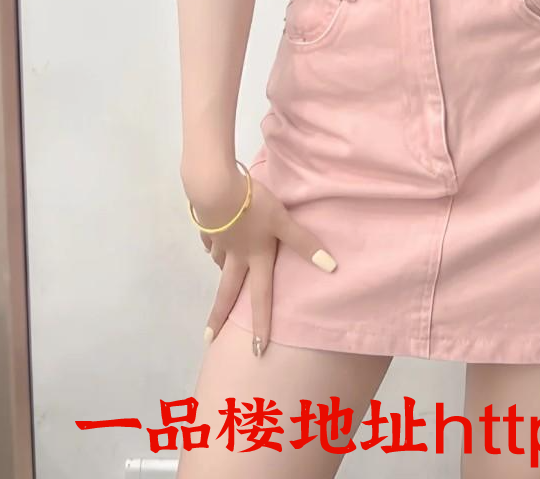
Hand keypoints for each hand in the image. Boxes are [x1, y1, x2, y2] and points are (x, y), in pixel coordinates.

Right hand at [190, 171, 336, 352]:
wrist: (214, 188)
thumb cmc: (252, 206)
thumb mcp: (282, 221)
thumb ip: (303, 243)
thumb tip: (330, 267)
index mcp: (254, 258)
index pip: (260, 297)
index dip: (261, 324)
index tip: (257, 351)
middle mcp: (235, 256)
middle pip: (226, 291)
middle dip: (218, 316)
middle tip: (208, 338)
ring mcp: (218, 242)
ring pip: (220, 263)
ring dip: (221, 272)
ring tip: (222, 276)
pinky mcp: (208, 226)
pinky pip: (212, 241)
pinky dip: (214, 244)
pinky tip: (215, 239)